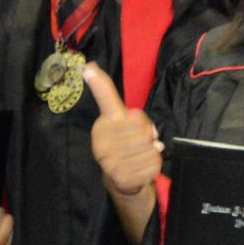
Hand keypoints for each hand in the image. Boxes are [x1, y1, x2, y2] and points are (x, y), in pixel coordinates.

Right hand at [85, 65, 162, 197]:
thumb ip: (105, 92)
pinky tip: (142, 166)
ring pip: (150, 149)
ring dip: (153, 151)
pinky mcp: (123, 178)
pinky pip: (153, 165)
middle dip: (150, 135)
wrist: (121, 176)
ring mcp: (110, 164)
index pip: (127, 115)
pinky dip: (155, 164)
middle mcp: (101, 145)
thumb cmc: (122, 139)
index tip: (114, 96)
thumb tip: (89, 66)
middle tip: (142, 141)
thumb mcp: (115, 115)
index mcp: (100, 127)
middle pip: (144, 131)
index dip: (137, 118)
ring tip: (141, 154)